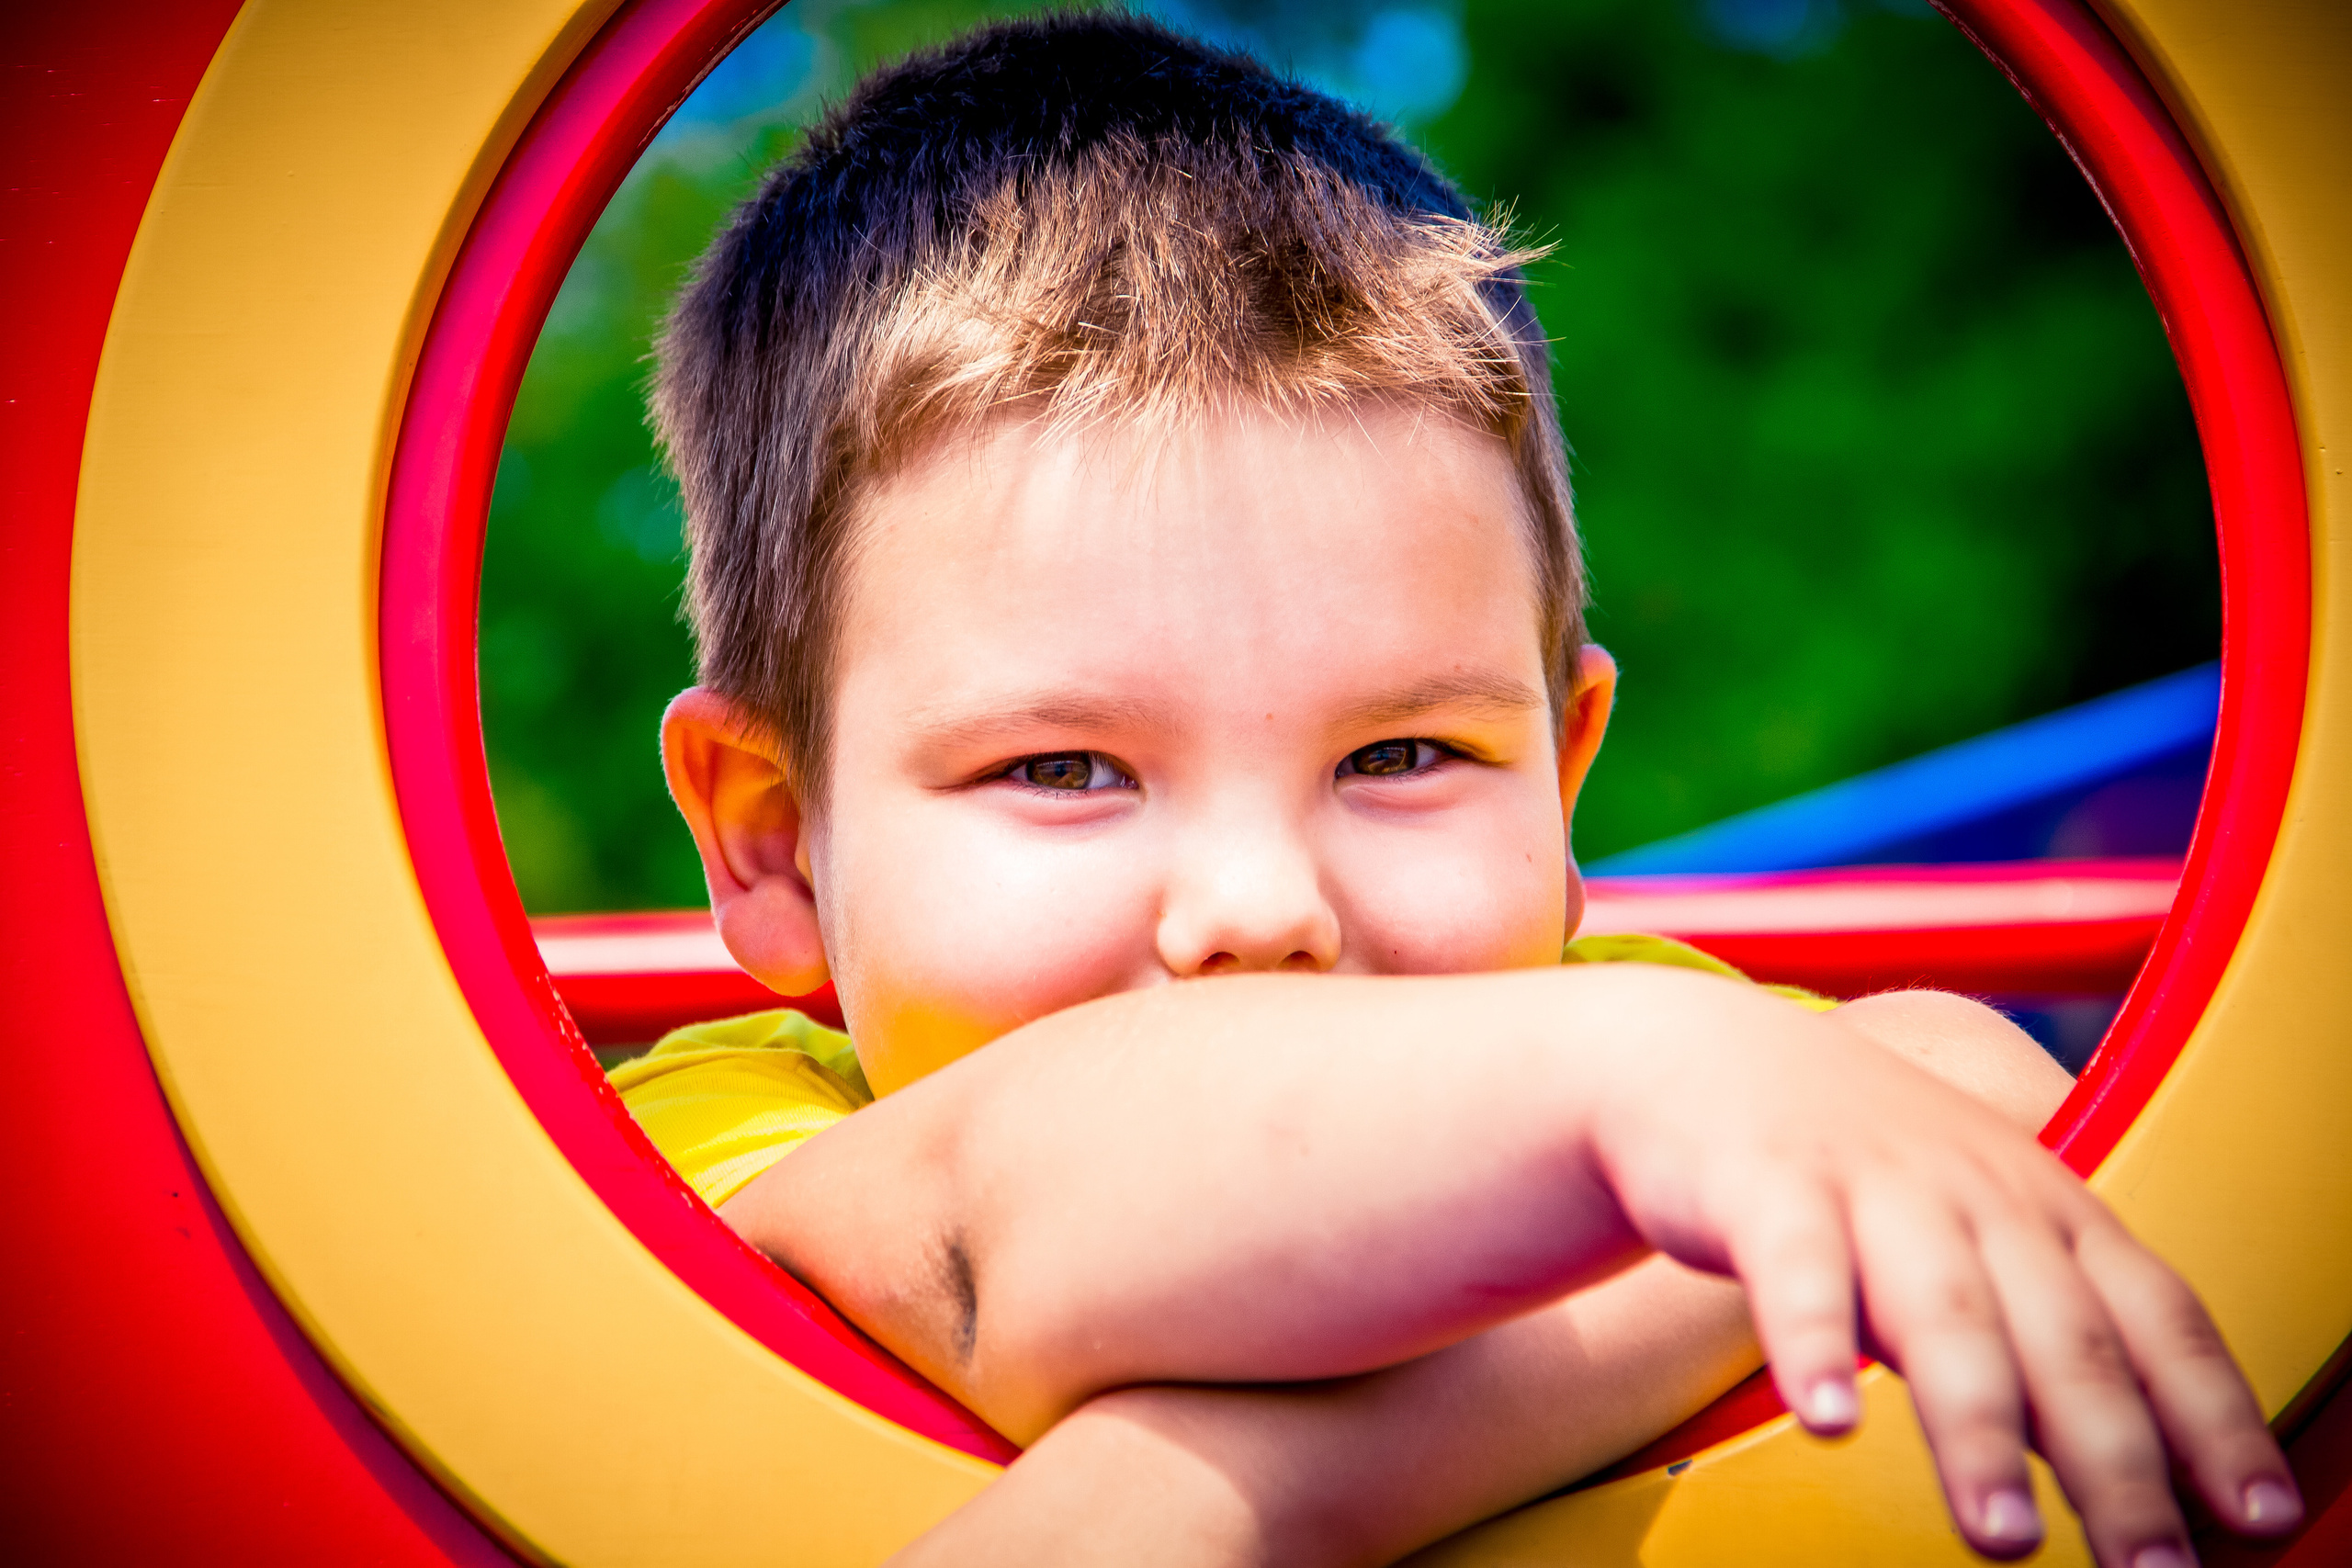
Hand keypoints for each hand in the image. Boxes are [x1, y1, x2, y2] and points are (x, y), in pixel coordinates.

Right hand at [1580, 968, 2301, 1565]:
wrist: (1714, 1054)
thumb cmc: (1868, 1170)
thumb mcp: (1982, 1231)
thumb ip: (2052, 1336)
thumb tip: (2147, 1482)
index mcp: (2048, 1209)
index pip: (2157, 1318)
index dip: (2213, 1418)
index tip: (2260, 1521)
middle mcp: (1977, 1194)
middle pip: (2064, 1335)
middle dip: (2115, 1459)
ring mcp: (1874, 1183)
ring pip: (1942, 1312)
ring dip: (1978, 1426)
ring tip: (2003, 1534)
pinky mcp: (1767, 1184)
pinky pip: (1797, 1269)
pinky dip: (1810, 1343)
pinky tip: (1824, 1420)